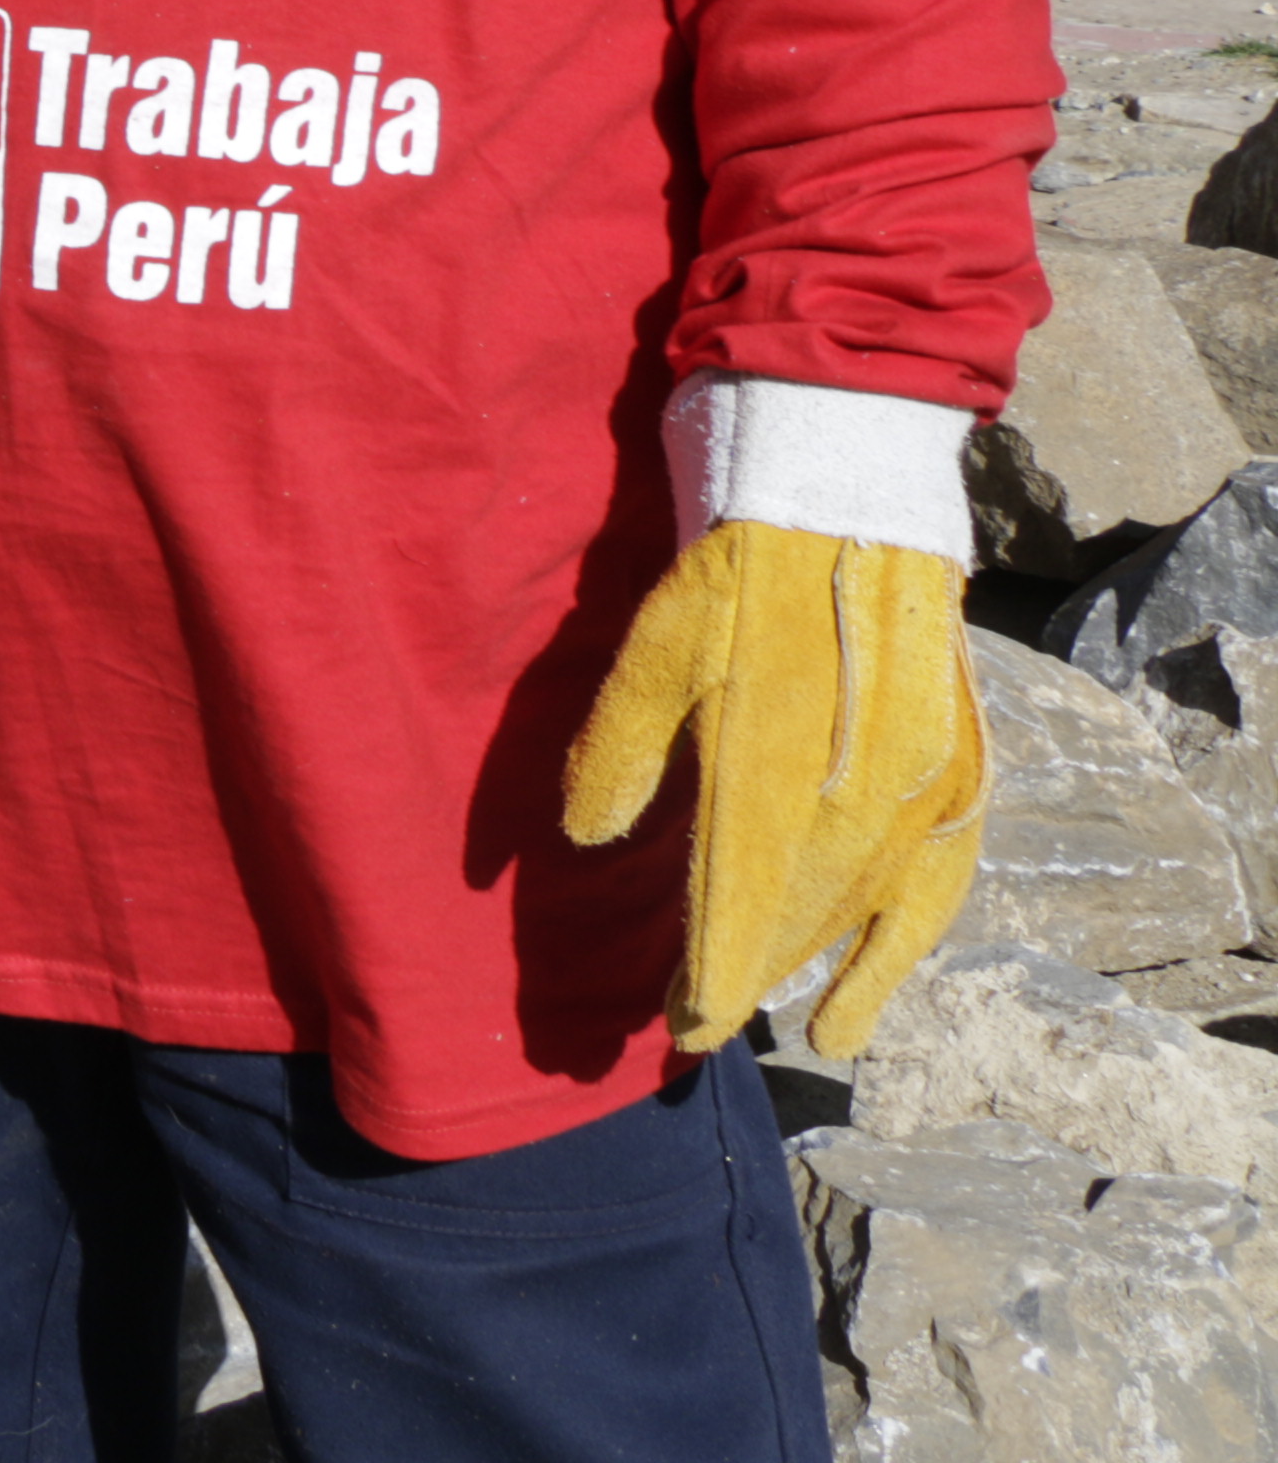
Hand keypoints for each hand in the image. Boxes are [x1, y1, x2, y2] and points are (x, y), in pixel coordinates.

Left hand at [564, 521, 987, 1060]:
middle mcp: (851, 802)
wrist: (849, 511)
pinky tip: (858, 1007)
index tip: (680, 1029)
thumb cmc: (735, 578)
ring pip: (857, 917)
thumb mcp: (653, 649)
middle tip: (692, 1025)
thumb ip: (620, 749)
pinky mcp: (957, 783)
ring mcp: (915, 797)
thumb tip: (583, 837)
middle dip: (740, 980)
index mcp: (770, 772)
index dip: (708, 978)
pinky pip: (935, 894)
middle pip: (791, 924)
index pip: (734, 908)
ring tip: (760, 1016)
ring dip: (807, 968)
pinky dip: (898, 956)